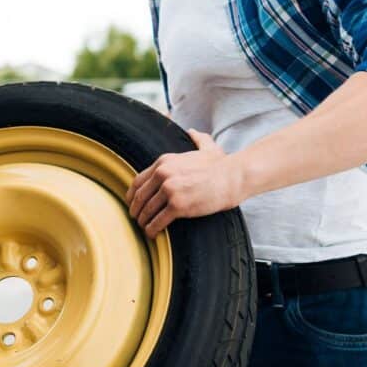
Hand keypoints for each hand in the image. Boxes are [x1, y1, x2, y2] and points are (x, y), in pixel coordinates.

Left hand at [125, 128, 244, 239]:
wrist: (233, 177)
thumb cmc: (222, 166)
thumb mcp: (206, 147)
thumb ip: (197, 139)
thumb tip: (192, 132)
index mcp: (164, 162)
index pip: (138, 180)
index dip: (132, 195)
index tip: (132, 203)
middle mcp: (163, 174)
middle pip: (139, 197)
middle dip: (135, 210)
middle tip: (136, 219)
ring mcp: (169, 190)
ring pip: (147, 211)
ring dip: (143, 222)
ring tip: (145, 228)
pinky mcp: (178, 206)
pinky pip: (158, 221)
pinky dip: (152, 230)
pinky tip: (152, 234)